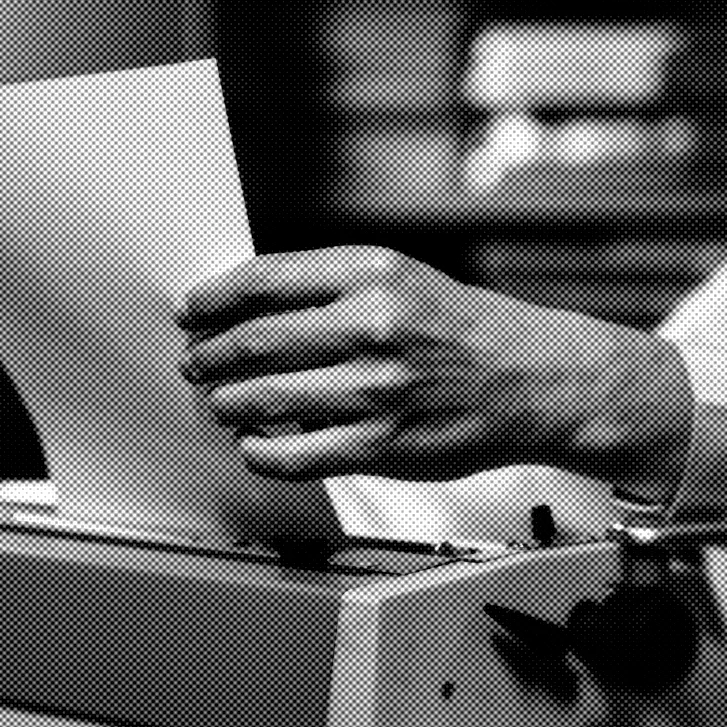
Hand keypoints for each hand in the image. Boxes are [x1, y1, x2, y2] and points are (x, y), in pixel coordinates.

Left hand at [177, 245, 692, 485]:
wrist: (536, 379)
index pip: (264, 280)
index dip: (212, 299)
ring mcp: (377, 389)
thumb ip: (332, 288)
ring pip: (265, 398)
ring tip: (221, 402)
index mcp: (374, 273)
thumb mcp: (404, 279)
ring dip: (227, 402)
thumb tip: (249, 309)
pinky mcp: (383, 445)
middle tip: (195, 364)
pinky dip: (261, 450)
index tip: (190, 313)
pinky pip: (295, 453)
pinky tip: (255, 444)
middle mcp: (373, 326)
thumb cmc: (466, 329)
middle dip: (209, 356)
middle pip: (255, 341)